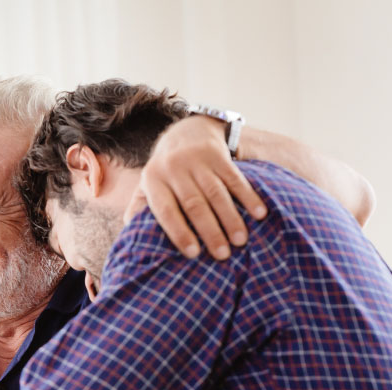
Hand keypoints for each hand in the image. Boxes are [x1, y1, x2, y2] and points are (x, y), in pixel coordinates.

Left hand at [123, 115, 267, 259]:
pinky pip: (236, 178)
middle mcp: (174, 169)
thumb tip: (132, 240)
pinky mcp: (218, 154)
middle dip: (209, 231)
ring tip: (241, 241)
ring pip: (216, 193)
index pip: (166, 210)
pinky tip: (259, 214)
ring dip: (231, 218)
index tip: (193, 254)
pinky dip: (248, 197)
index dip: (179, 232)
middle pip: (194, 204)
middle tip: (223, 255)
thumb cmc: (165, 173)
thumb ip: (140, 210)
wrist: (186, 132)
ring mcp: (197, 160)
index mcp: (153, 181)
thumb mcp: (147, 187)